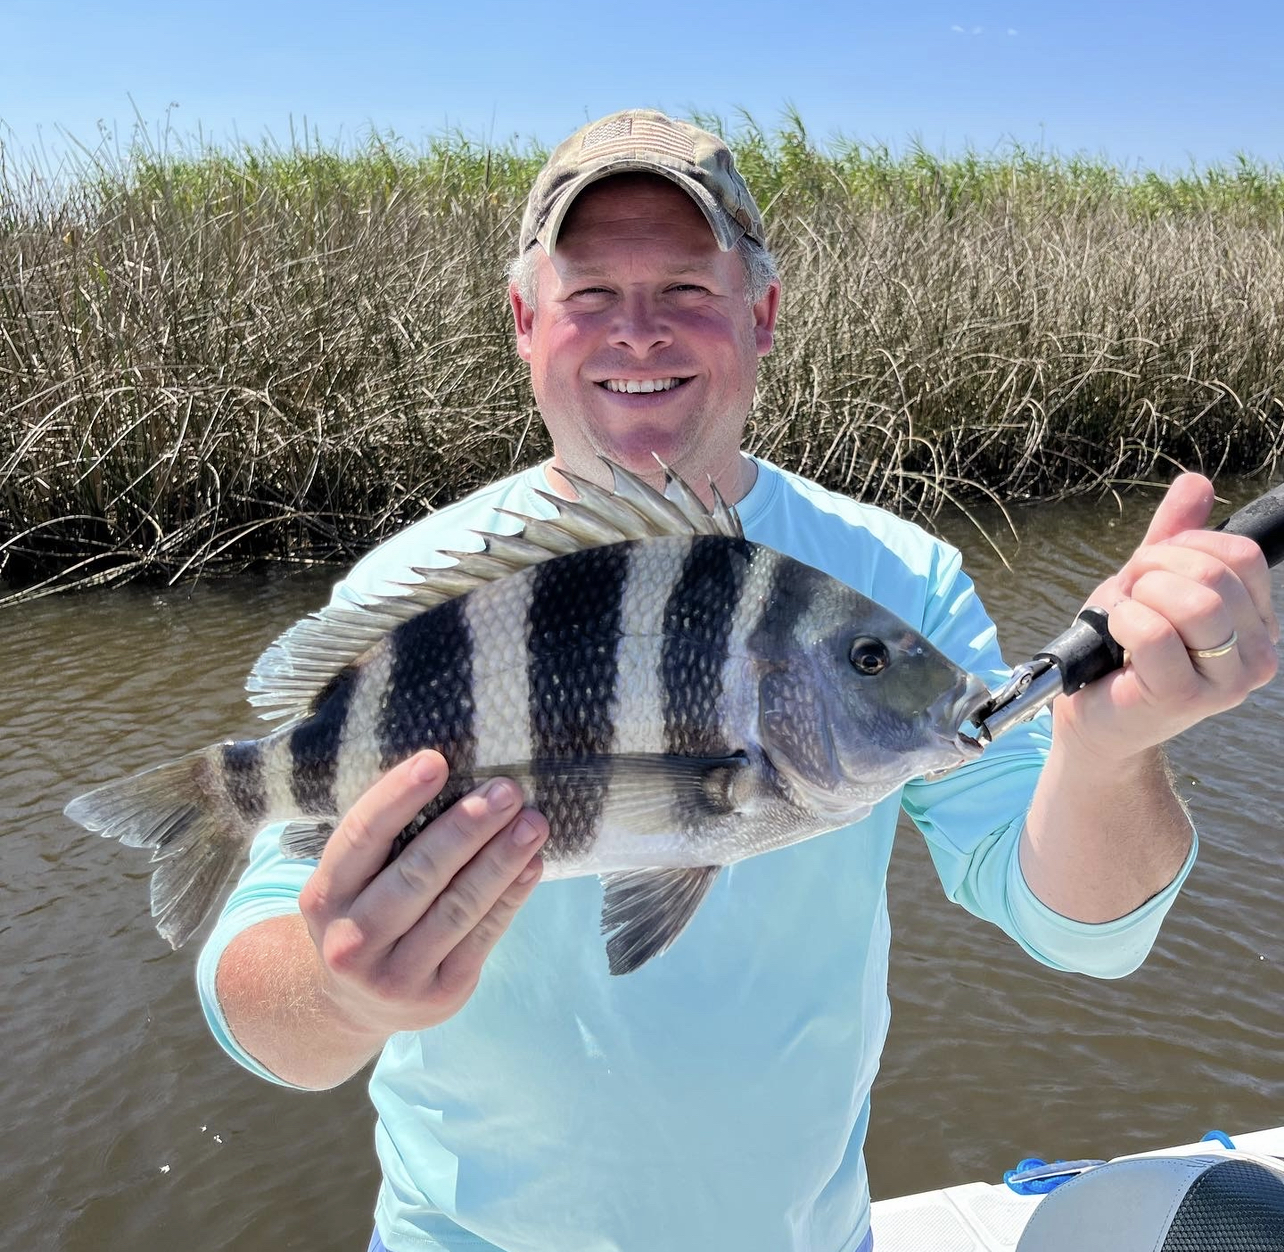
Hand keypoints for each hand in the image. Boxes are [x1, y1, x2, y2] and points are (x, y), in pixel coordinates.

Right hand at [297, 750, 547, 1042]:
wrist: (353, 1006)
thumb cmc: (364, 914)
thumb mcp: (351, 883)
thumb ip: (387, 842)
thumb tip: (457, 778)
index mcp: (325, 897)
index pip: (361, 837)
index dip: (397, 797)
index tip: (436, 761)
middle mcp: (353, 940)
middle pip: (417, 874)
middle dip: (467, 827)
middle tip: (507, 790)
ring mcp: (395, 975)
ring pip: (457, 907)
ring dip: (500, 860)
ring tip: (533, 823)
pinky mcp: (439, 995)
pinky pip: (482, 938)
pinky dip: (510, 897)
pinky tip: (532, 865)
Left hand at [1057, 473, 1279, 764]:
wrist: (1094, 716)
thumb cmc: (1121, 651)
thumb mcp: (1148, 582)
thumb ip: (1174, 536)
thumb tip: (1196, 483)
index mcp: (1258, 623)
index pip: (1241, 555)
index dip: (1184, 546)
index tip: (1151, 570)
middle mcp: (1256, 655)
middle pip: (1217, 574)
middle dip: (1155, 567)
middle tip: (1130, 595)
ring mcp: (1224, 682)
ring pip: (1194, 603)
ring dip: (1141, 596)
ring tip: (1123, 616)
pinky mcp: (1181, 698)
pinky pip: (1154, 633)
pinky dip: (1123, 621)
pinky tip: (1114, 638)